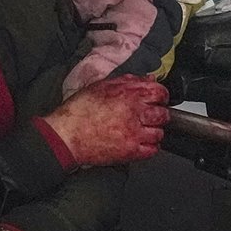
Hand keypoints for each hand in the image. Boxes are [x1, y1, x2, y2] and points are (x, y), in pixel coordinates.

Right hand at [40, 74, 169, 166]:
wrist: (66, 135)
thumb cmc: (79, 110)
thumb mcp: (102, 86)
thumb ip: (128, 81)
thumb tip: (148, 79)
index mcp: (129, 94)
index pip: (160, 93)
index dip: (160, 97)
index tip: (157, 100)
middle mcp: (134, 112)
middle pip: (163, 114)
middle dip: (159, 115)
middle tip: (150, 117)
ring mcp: (134, 133)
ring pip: (159, 133)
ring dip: (154, 132)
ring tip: (144, 131)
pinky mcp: (130, 151)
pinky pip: (152, 150)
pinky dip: (150, 147)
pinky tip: (141, 143)